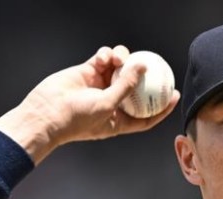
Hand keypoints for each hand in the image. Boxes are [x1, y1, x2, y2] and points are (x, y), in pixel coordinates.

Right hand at [0, 45, 180, 162]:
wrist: (47, 113)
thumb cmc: (78, 119)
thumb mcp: (108, 105)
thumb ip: (127, 86)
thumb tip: (143, 67)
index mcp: (120, 119)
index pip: (146, 115)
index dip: (162, 106)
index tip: (175, 95)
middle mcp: (111, 102)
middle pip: (136, 88)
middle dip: (148, 77)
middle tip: (160, 66)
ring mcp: (100, 86)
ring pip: (120, 68)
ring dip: (123, 60)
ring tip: (121, 58)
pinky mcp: (87, 72)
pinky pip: (103, 59)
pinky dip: (106, 55)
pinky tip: (106, 56)